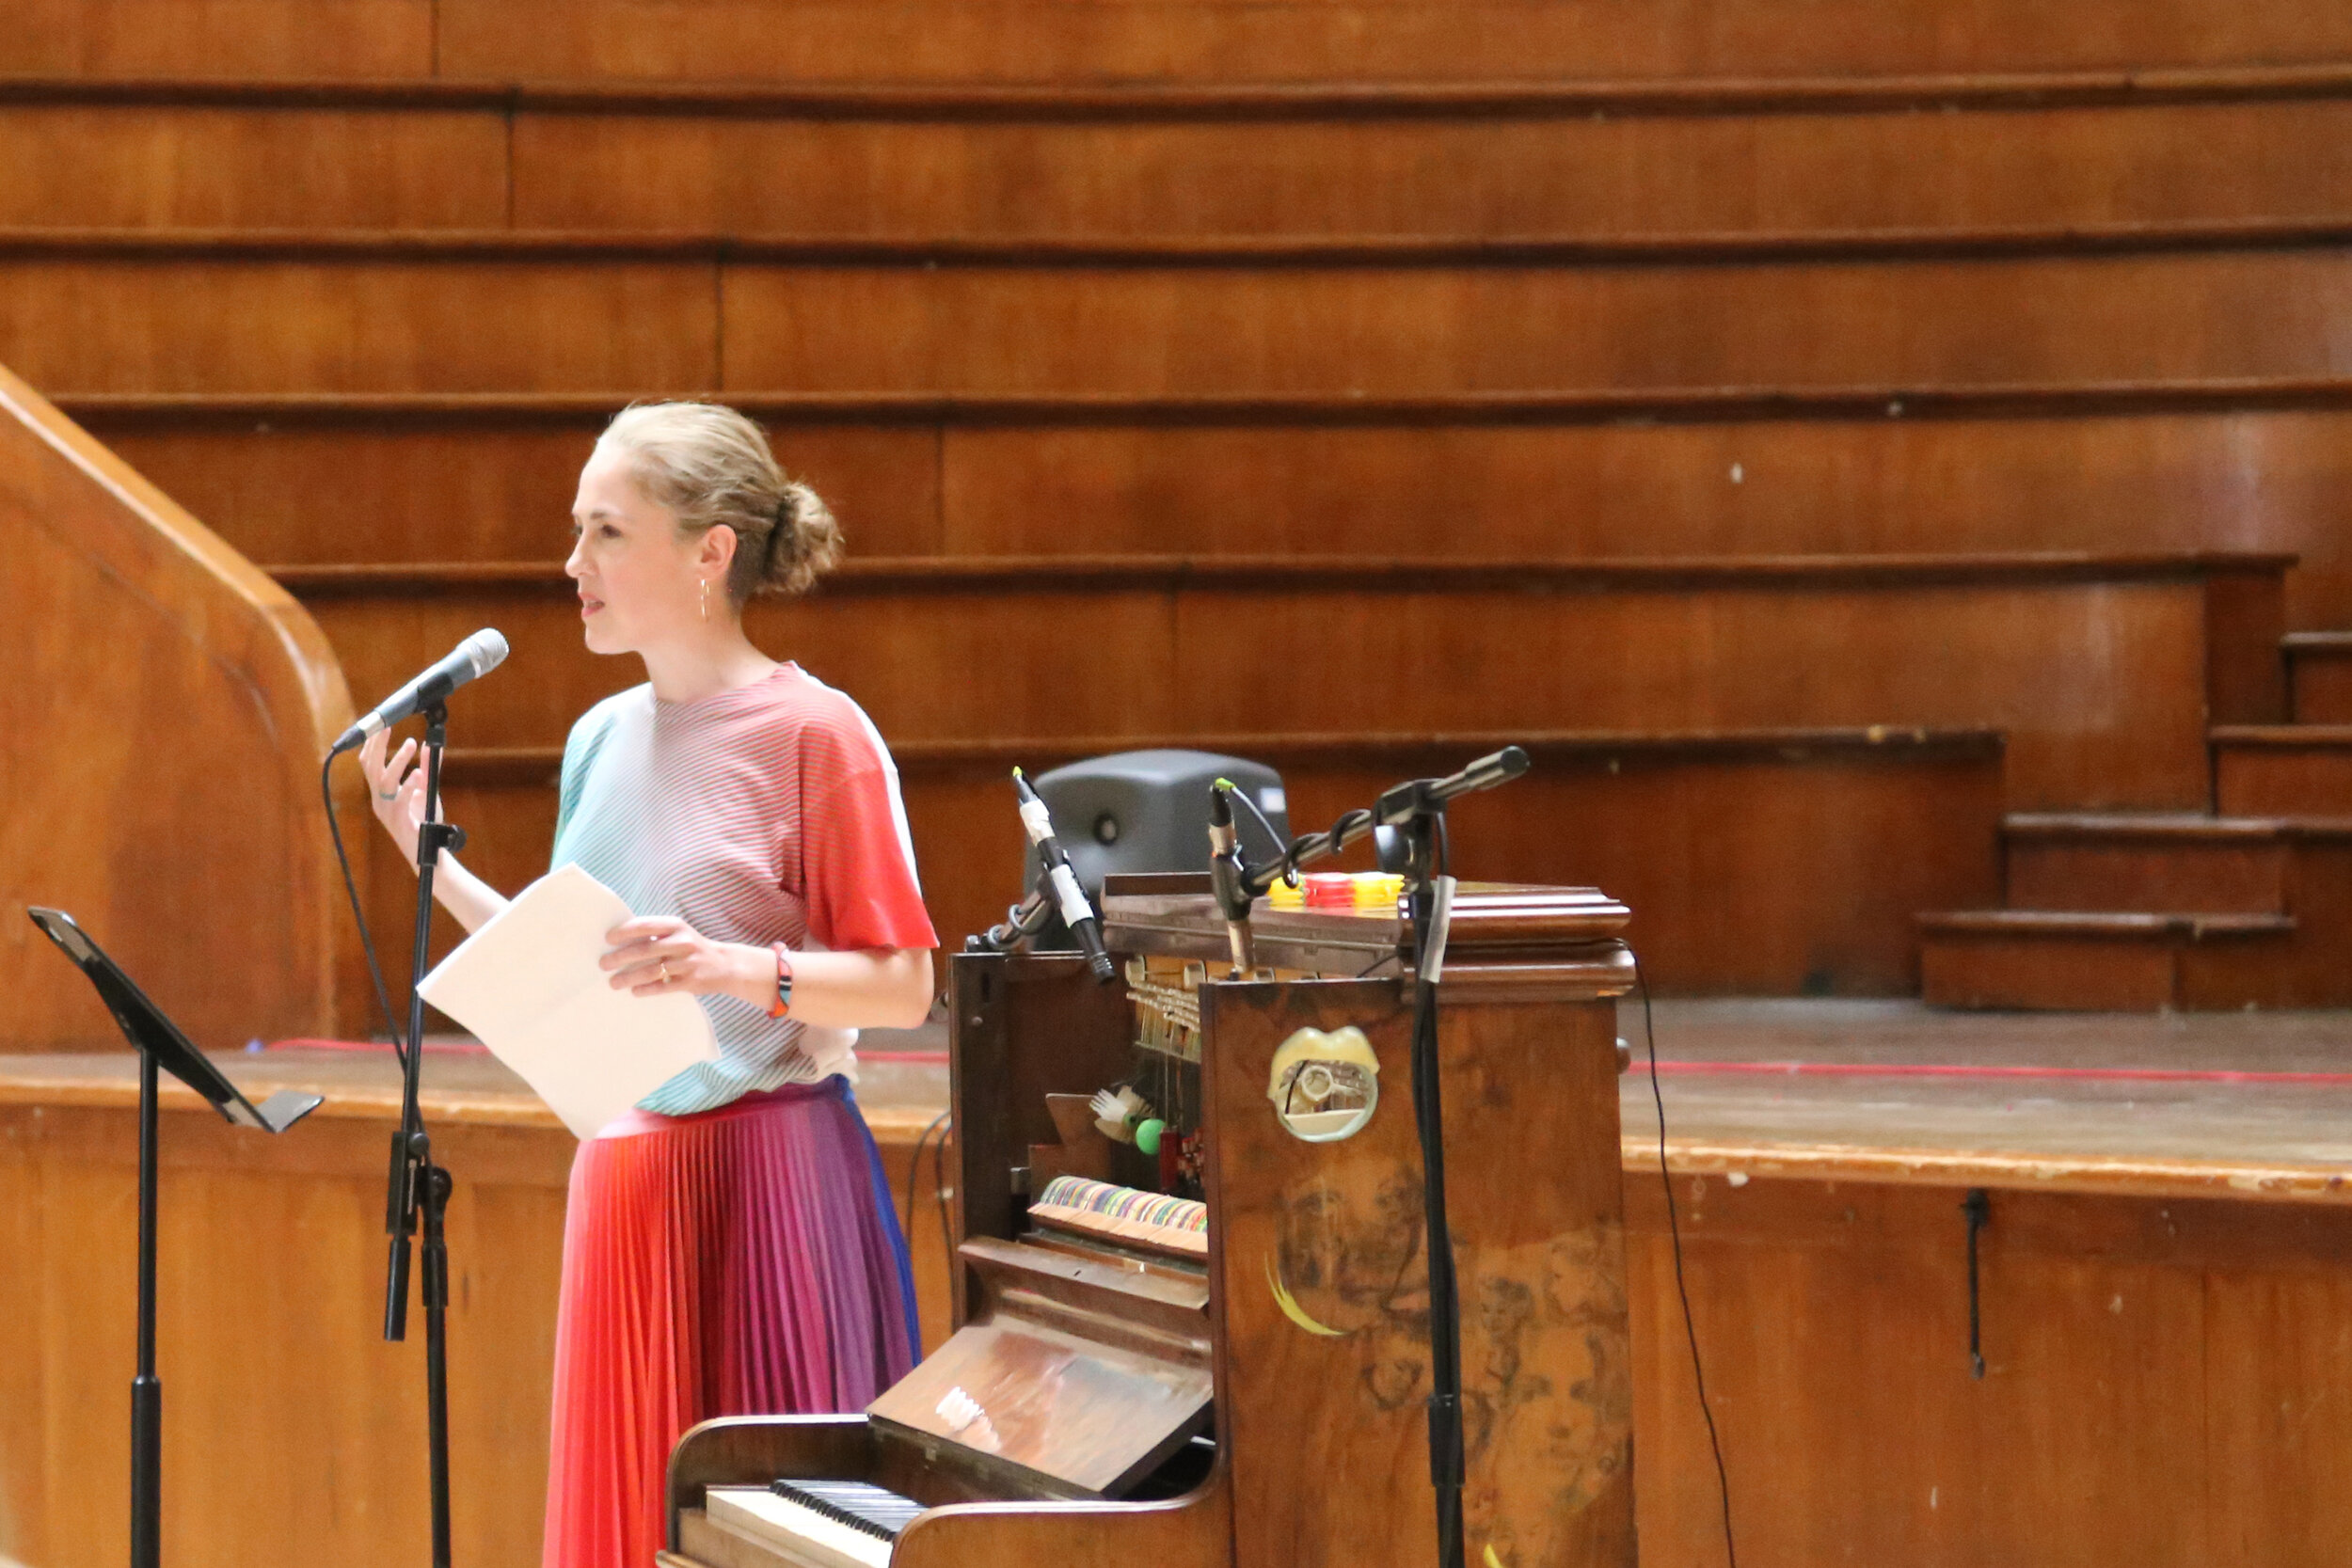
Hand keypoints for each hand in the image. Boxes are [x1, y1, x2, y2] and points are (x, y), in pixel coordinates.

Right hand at [358, 727, 429, 870]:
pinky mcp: (400, 822)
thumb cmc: (424, 821)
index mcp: (381, 793)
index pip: (368, 764)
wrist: (429, 852)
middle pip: (371, 768)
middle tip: (388, 727)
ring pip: (384, 782)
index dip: (371, 744)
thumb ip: (427, 768)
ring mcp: (387, 812)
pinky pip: (401, 801)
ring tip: (411, 743)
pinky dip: (409, 785)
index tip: (381, 724)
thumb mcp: (426, 790)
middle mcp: (380, 801)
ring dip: (397, 760)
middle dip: (378, 745)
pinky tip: (418, 773)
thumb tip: (429, 746)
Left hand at [602, 917, 765, 1002]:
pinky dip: (647, 989)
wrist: (727, 965)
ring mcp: (688, 963)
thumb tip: (621, 941)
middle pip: (646, 950)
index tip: (608, 939)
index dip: (625, 932)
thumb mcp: (679, 934)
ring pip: (652, 971)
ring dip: (629, 977)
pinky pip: (664, 987)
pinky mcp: (691, 982)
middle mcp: (683, 942)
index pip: (646, 926)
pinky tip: (634, 991)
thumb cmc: (692, 948)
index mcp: (677, 926)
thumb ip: (656, 934)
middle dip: (621, 957)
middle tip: (604, 963)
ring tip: (613, 982)